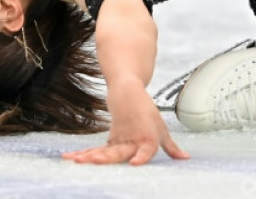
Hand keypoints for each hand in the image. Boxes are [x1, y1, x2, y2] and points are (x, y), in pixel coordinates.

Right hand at [62, 81, 188, 165]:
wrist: (127, 92)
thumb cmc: (146, 113)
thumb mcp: (161, 129)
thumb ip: (171, 146)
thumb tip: (184, 158)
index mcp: (148, 138)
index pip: (146, 148)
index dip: (141, 156)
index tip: (135, 163)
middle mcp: (132, 139)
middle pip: (119, 151)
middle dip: (106, 158)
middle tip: (94, 160)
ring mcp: (118, 138)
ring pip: (103, 150)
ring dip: (89, 156)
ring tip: (76, 160)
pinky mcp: (109, 138)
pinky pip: (96, 149)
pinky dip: (84, 153)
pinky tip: (70, 158)